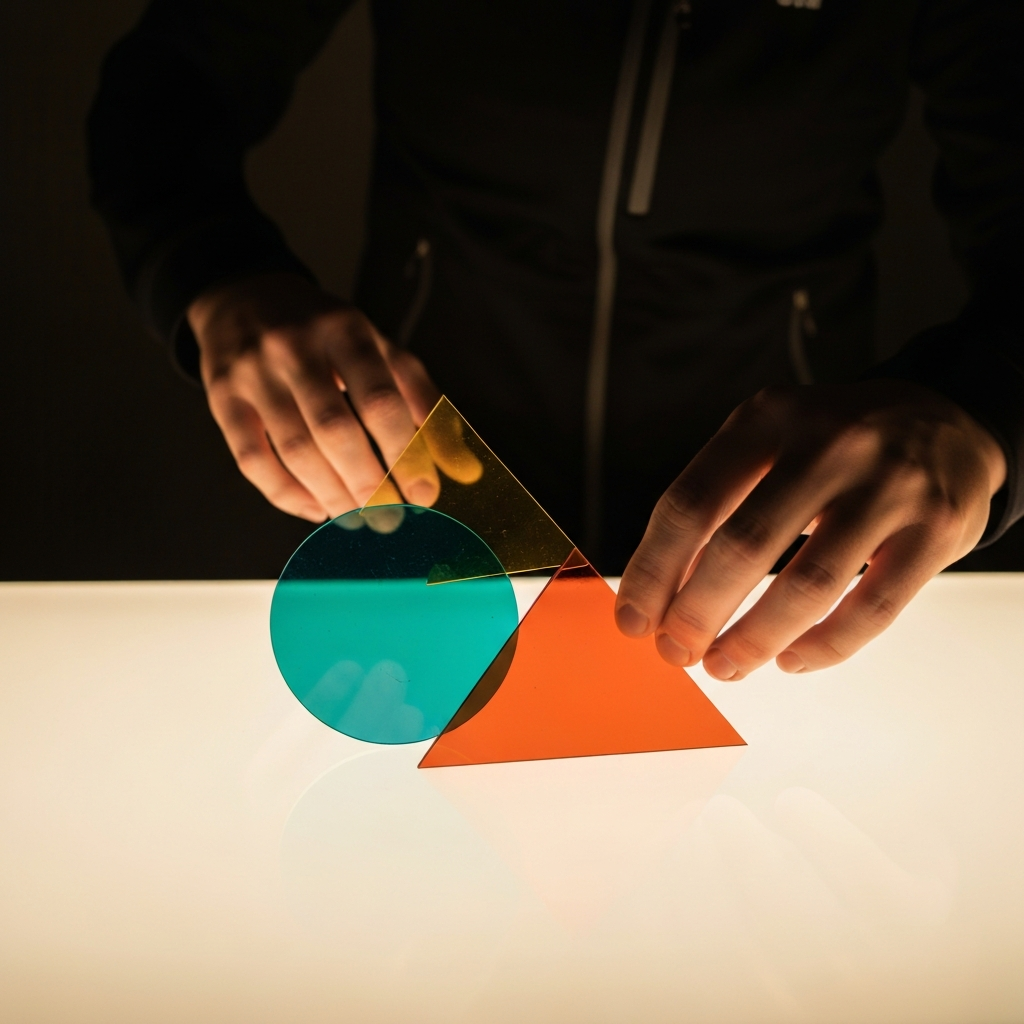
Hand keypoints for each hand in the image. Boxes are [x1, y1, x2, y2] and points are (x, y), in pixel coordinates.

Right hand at [189, 272, 440, 521]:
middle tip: (390, 516)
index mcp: (345, 329)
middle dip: (369, 485)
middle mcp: (295, 347)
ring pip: (295, 451)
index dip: (406, 454)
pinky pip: (253, 461)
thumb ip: (423, 403)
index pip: (381, 400)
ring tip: (358, 517)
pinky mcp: (222, 399)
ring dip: (332, 495)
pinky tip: (316, 508)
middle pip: (336, 431)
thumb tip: (462, 469)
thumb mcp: (380, 348)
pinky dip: (287, 495)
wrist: (243, 295)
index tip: (424, 493)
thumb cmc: (324, 332)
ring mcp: (253, 373)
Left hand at [615, 380, 1006, 677]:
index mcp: (768, 417)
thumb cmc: (834, 444)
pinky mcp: (936, 529)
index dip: (653, 570)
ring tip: (725, 665)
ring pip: (807, 585)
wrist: (947, 419)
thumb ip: (716, 500)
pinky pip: (871, 607)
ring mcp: (889, 485)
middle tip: (676, 650)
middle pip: (742, 546)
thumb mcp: (768, 440)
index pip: (691, 503)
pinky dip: (823, 646)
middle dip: (696, 613)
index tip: (634, 619)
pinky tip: (791, 659)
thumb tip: (659, 589)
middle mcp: (829, 443)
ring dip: (754, 639)